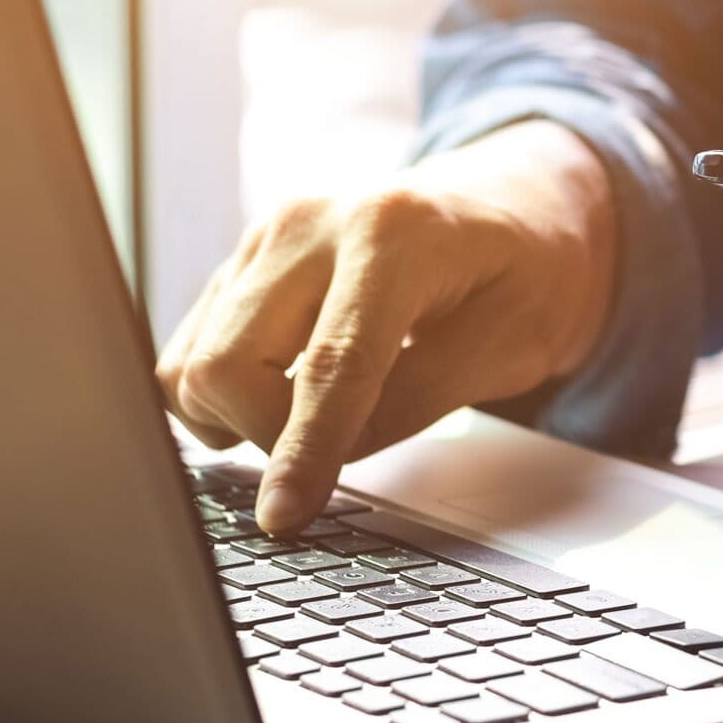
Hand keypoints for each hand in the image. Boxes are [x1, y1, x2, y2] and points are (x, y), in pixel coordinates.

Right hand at [156, 120, 614, 533]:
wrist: (514, 205)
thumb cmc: (529, 269)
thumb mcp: (512, 345)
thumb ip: (416, 399)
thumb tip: (323, 459)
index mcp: (393, 232)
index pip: (332, 362)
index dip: (303, 450)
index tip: (283, 517)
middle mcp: (311, 222)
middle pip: (228, 363)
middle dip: (268, 435)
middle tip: (337, 447)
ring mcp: (266, 237)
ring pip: (193, 363)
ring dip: (240, 417)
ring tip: (319, 415)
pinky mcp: (242, 261)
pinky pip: (194, 350)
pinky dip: (226, 394)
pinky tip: (287, 392)